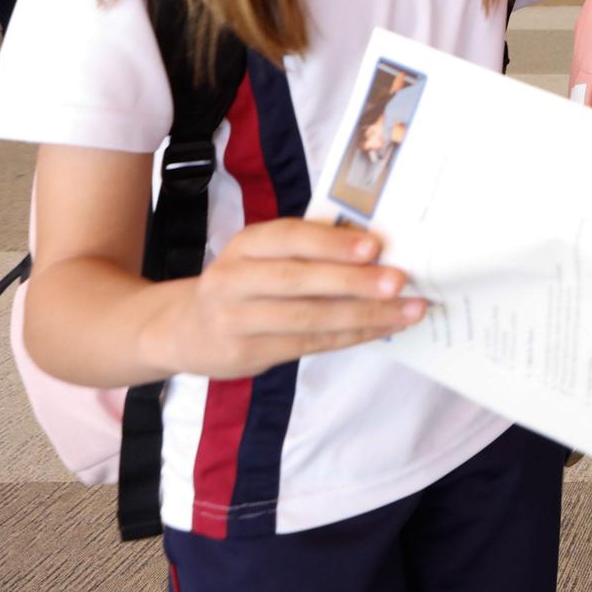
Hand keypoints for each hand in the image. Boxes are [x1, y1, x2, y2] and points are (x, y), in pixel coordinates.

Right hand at [155, 219, 424, 379]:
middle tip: (398, 280)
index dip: (331, 242)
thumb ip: (307, 249)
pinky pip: (309, 344)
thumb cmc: (244, 282)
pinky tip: (384, 327)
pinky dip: (352, 336)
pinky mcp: (246, 354)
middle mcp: (234, 279)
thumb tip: (378, 248)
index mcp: (246, 244)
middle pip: (298, 280)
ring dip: (364, 315)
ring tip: (409, 309)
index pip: (289, 237)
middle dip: (353, 281)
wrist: (182, 329)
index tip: (374, 245)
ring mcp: (236, 320)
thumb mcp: (262, 255)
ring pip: (308, 318)